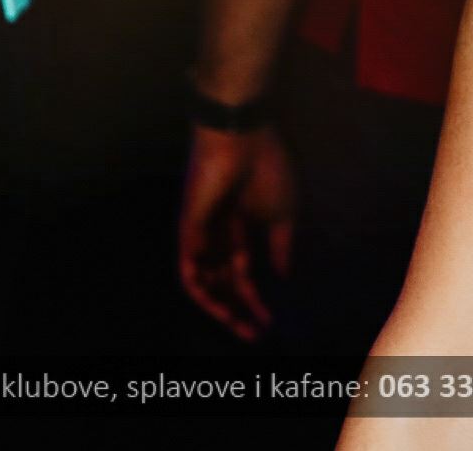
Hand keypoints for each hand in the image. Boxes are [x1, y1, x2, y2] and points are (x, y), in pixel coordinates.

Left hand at [179, 123, 296, 340]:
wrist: (242, 139)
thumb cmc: (266, 169)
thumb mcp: (283, 214)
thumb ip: (281, 248)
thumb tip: (283, 279)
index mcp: (241, 230)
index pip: (243, 274)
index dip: (257, 299)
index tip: (273, 321)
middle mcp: (218, 236)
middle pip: (223, 284)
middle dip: (238, 310)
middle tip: (255, 334)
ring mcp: (201, 235)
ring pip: (204, 282)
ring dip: (219, 307)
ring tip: (239, 325)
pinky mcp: (189, 231)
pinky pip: (189, 269)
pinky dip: (202, 289)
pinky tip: (220, 303)